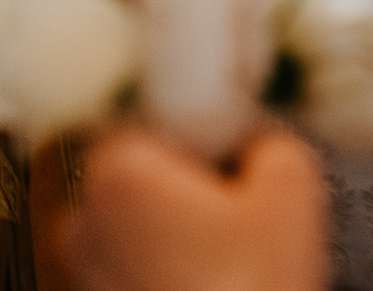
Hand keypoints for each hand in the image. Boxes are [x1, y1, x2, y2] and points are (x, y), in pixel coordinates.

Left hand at [65, 126, 327, 290]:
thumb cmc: (253, 282)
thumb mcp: (291, 186)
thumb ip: (269, 137)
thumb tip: (254, 134)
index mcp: (117, 169)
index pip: (138, 100)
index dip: (187, 103)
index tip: (227, 113)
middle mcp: (82, 216)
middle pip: (136, 160)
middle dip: (185, 164)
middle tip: (244, 181)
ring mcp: (83, 270)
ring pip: (134, 215)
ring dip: (176, 216)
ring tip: (238, 235)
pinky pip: (134, 259)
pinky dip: (169, 257)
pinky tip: (220, 271)